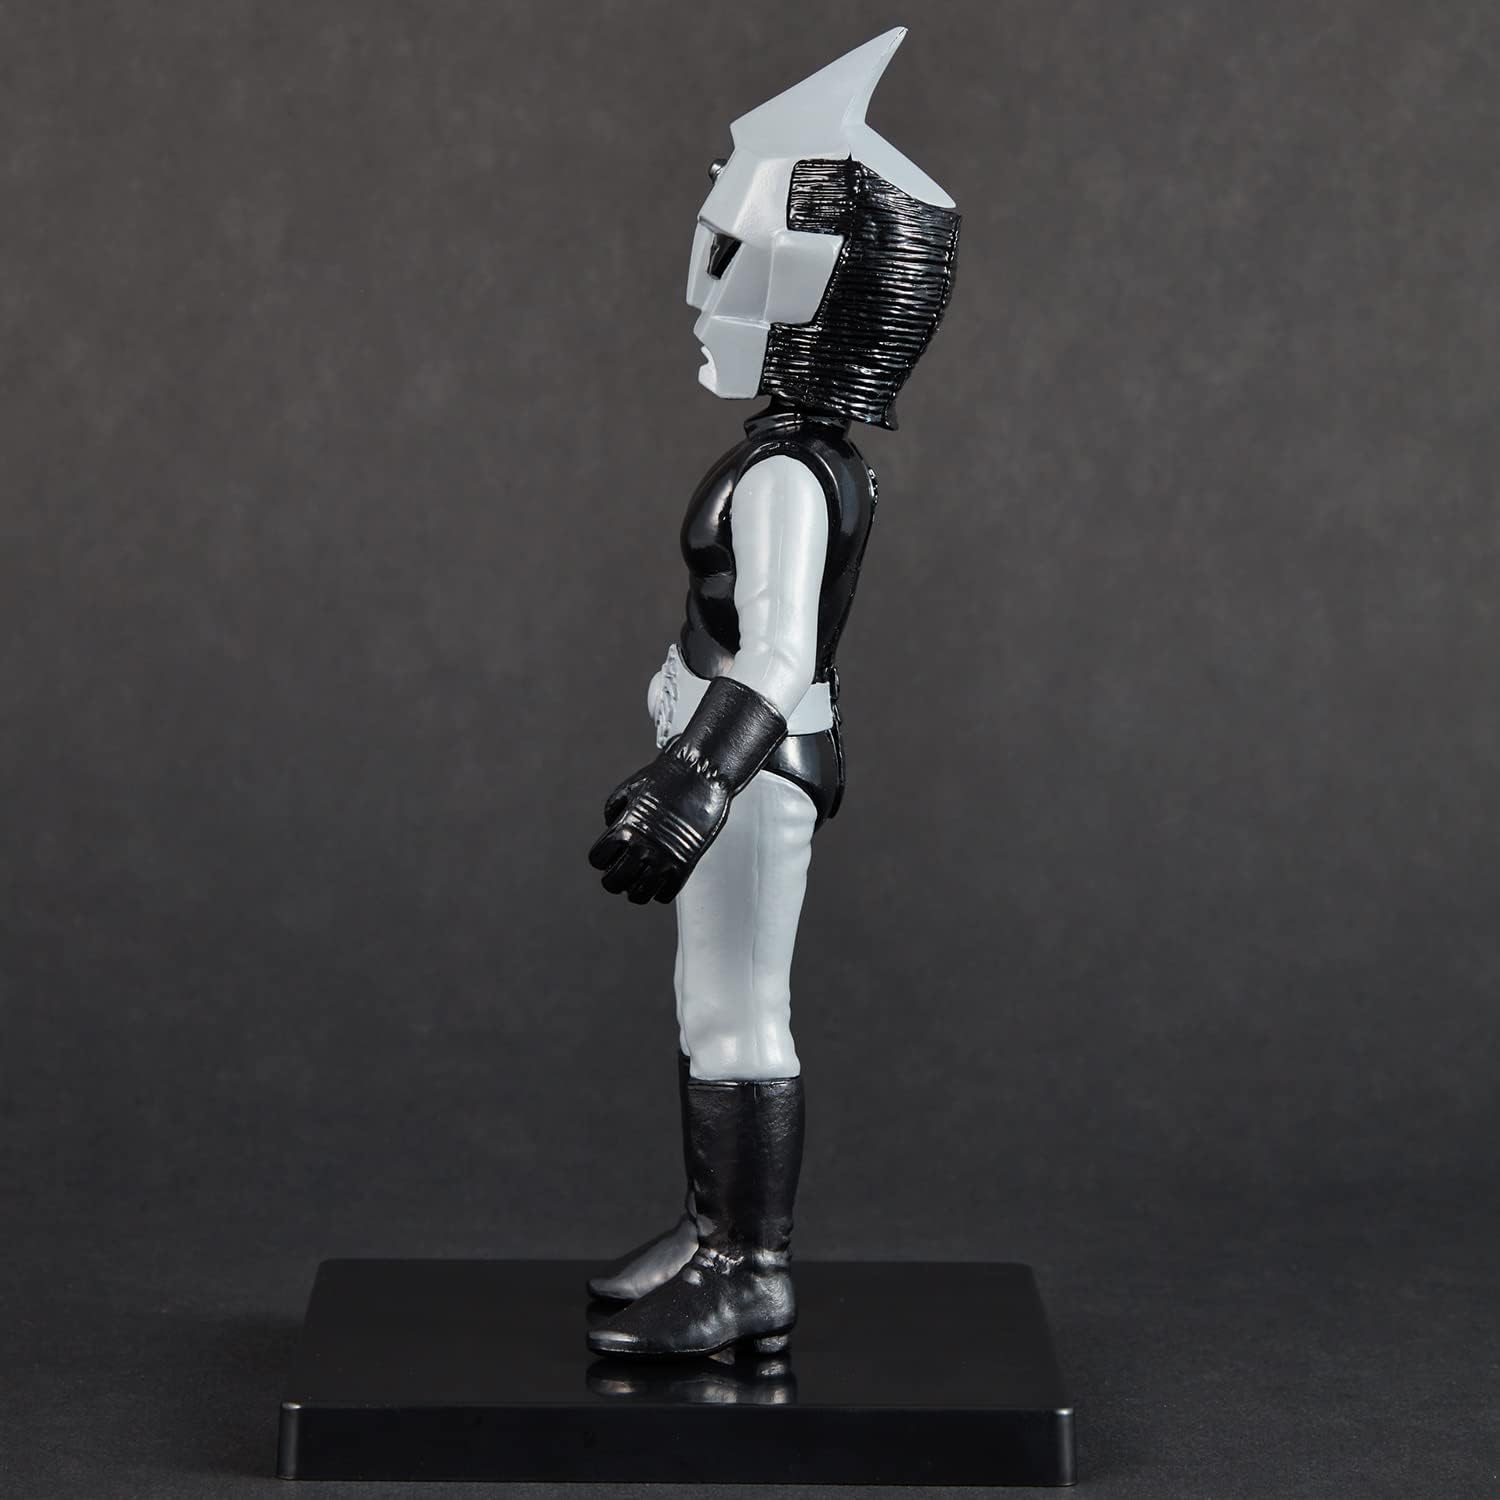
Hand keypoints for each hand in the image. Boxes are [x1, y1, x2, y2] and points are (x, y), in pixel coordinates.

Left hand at [588, 748, 731, 903]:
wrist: (702, 774)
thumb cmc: (669, 776)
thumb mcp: (630, 787)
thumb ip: (615, 808)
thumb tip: (610, 824)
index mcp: (624, 828)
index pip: (598, 859)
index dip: (601, 858)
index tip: (608, 856)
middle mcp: (641, 847)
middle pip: (613, 883)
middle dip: (613, 879)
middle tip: (620, 873)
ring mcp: (664, 859)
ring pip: (638, 895)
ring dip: (635, 889)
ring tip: (640, 880)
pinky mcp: (684, 865)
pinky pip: (665, 895)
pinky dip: (660, 891)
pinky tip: (660, 879)